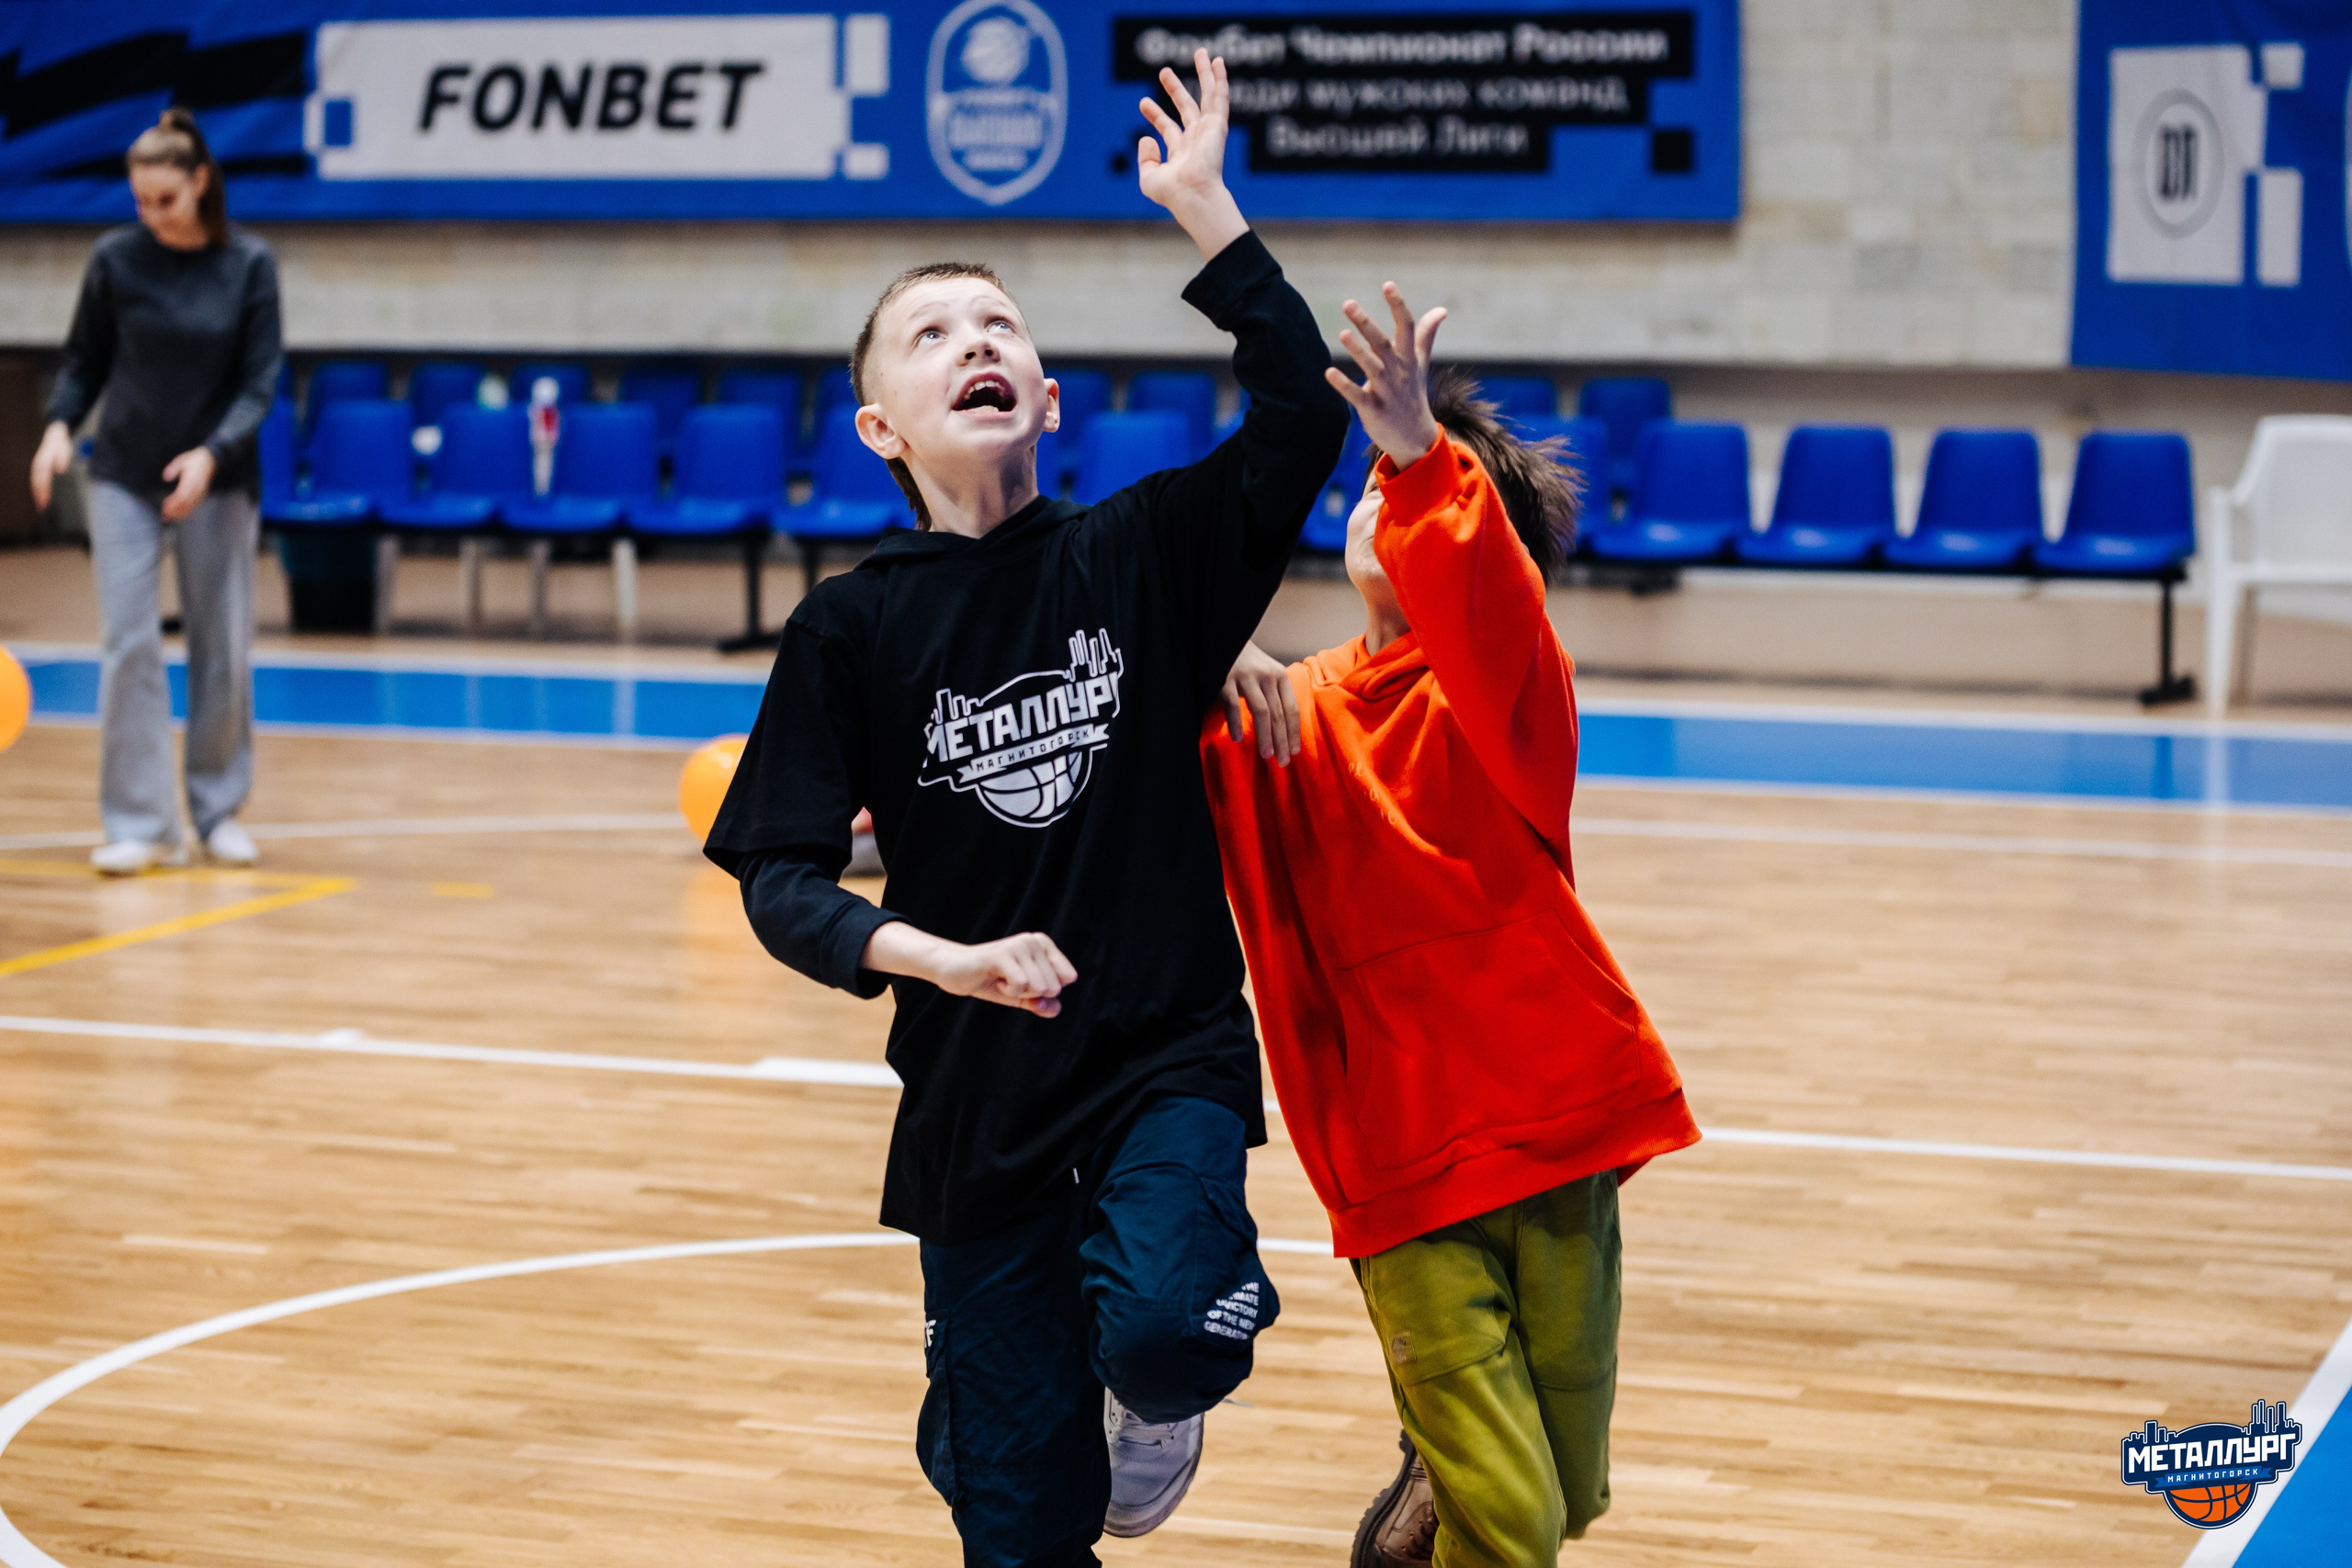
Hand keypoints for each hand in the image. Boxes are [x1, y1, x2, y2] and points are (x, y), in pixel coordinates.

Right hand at [28, 422, 73, 511]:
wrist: (55, 432)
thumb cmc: (60, 442)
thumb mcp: (64, 447)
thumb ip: (62, 457)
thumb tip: (60, 469)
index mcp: (43, 460)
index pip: (41, 478)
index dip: (42, 490)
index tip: (44, 500)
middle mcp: (38, 464)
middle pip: (36, 482)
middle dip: (39, 494)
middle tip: (42, 507)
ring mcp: (38, 465)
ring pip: (35, 481)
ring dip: (37, 493)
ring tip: (41, 505)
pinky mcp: (40, 466)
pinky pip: (37, 479)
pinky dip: (39, 488)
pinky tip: (42, 496)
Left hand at [159, 445, 215, 522]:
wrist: (211, 460)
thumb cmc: (195, 460)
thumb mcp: (182, 460)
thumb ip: (173, 468)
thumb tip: (165, 477)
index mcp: (191, 480)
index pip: (182, 494)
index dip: (173, 502)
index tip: (165, 506)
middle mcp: (197, 488)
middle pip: (186, 503)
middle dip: (175, 511)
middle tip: (165, 516)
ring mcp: (200, 492)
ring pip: (191, 506)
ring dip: (181, 513)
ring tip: (170, 518)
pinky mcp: (202, 494)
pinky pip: (195, 505)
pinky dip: (187, 511)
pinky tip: (181, 515)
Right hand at [861, 922, 1076, 1017]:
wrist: (953, 971)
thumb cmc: (990, 980)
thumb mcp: (1021, 995)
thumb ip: (1042, 1003)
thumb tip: (1056, 1008)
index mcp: (1043, 944)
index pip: (1067, 979)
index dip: (1044, 990)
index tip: (1022, 980)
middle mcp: (1033, 940)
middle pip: (1053, 986)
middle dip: (1029, 992)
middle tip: (1007, 980)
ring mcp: (1018, 945)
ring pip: (1038, 986)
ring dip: (1017, 991)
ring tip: (1000, 978)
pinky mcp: (1002, 954)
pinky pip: (1022, 985)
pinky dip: (1007, 991)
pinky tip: (994, 979)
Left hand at [1138, 49, 1248, 260]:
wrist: (1192, 195)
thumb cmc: (1173, 194)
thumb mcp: (1149, 178)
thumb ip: (1145, 158)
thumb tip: (1146, 137)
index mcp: (1181, 153)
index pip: (1167, 128)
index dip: (1154, 114)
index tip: (1143, 102)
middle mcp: (1196, 140)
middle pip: (1186, 108)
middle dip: (1175, 89)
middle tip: (1163, 71)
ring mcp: (1208, 131)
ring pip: (1208, 96)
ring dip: (1205, 74)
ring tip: (1200, 52)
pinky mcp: (1217, 125)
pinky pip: (1219, 97)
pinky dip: (1219, 79)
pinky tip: (1217, 62)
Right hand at [1221, 640, 1300, 764]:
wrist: (1222, 636)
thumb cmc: (1246, 662)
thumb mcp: (1266, 672)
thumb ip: (1275, 693)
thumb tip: (1284, 727)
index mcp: (1279, 675)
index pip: (1291, 709)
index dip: (1293, 732)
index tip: (1294, 752)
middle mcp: (1266, 675)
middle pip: (1278, 714)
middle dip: (1282, 740)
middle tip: (1283, 762)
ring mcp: (1245, 676)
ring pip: (1261, 711)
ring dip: (1265, 736)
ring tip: (1267, 755)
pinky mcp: (1225, 679)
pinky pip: (1233, 705)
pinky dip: (1235, 723)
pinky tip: (1237, 739)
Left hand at [1325, 284, 1446, 470]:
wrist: (1415, 438)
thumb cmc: (1413, 394)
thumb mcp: (1421, 363)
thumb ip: (1426, 335)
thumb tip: (1441, 310)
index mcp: (1408, 358)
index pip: (1406, 327)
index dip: (1398, 305)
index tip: (1388, 284)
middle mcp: (1398, 372)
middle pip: (1382, 343)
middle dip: (1366, 323)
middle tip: (1347, 303)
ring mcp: (1386, 391)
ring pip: (1371, 367)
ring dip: (1357, 350)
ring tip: (1342, 334)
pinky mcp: (1374, 410)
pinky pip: (1357, 396)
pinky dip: (1344, 385)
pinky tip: (1329, 372)